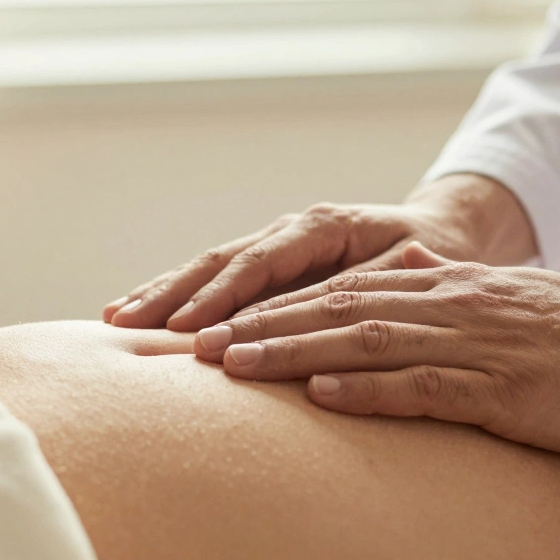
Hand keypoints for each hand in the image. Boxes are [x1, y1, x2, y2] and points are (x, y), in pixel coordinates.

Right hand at [102, 174, 537, 330]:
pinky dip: (179, 296)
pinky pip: (218, 279)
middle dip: (172, 293)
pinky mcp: (270, 264)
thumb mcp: (412, 270)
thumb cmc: (435, 255)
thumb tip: (330, 315)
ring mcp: (275, 244)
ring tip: (116, 318)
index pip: (261, 265)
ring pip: (210, 267)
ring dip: (163, 293)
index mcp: (322, 227)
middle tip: (126, 324)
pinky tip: (142, 314)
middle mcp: (290, 230)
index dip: (222, 299)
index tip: (188, 332)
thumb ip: (368, 288)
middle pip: (220, 261)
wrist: (444, 233)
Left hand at [192, 243, 559, 456]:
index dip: (279, 306)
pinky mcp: (503, 388)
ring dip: (295, 352)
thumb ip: (451, 291)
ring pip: (367, 341)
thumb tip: (401, 281)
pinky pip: (426, 387)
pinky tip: (321, 396)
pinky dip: (369, 390)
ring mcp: (476, 344)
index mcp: (448, 289)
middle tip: (200, 343)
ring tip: (235, 364)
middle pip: (338, 310)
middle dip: (264, 325)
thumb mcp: (509, 301)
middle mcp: (451, 306)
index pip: (345, 291)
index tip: (223, 323)